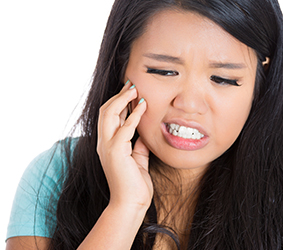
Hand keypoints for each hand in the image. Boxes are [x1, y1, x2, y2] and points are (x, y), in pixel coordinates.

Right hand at [96, 81, 152, 209]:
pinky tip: (143, 106)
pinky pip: (125, 127)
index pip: (109, 117)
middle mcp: (103, 143)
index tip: (130, 91)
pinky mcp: (116, 152)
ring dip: (123, 100)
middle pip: (106, 111)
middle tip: (132, 85)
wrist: (131, 203)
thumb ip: (138, 145)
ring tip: (135, 90)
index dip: (119, 102)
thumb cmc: (134, 184)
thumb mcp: (138, 159)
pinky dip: (134, 115)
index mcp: (107, 144)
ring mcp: (108, 147)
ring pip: (109, 114)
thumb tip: (144, 133)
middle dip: (119, 96)